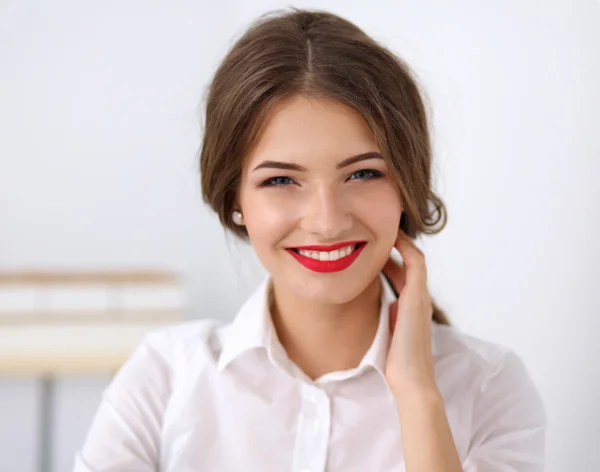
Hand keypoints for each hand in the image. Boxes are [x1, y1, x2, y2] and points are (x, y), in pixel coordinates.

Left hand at [383, 231, 437, 402]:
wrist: (410, 380)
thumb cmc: (397, 362)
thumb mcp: (388, 333)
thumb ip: (386, 318)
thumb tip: (378, 308)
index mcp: (412, 308)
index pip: (405, 274)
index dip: (392, 259)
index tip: (376, 249)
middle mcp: (419, 299)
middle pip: (412, 262)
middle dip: (398, 247)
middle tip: (380, 233)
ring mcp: (420, 297)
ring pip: (416, 259)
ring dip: (402, 243)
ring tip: (386, 230)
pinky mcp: (418, 298)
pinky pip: (416, 264)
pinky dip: (406, 249)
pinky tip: (391, 239)